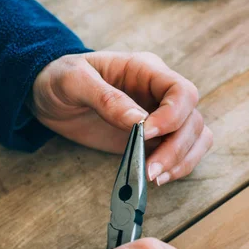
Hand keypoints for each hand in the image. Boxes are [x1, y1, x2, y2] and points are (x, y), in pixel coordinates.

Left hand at [31, 51, 212, 185]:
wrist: (50, 96)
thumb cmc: (60, 79)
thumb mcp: (73, 80)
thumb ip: (106, 98)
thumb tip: (139, 121)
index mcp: (147, 71)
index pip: (182, 92)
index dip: (173, 116)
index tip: (146, 134)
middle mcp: (161, 93)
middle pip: (193, 120)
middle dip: (176, 148)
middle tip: (149, 170)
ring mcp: (163, 116)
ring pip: (197, 137)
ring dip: (182, 160)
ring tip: (154, 177)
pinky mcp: (158, 138)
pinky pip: (186, 151)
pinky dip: (179, 167)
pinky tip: (157, 177)